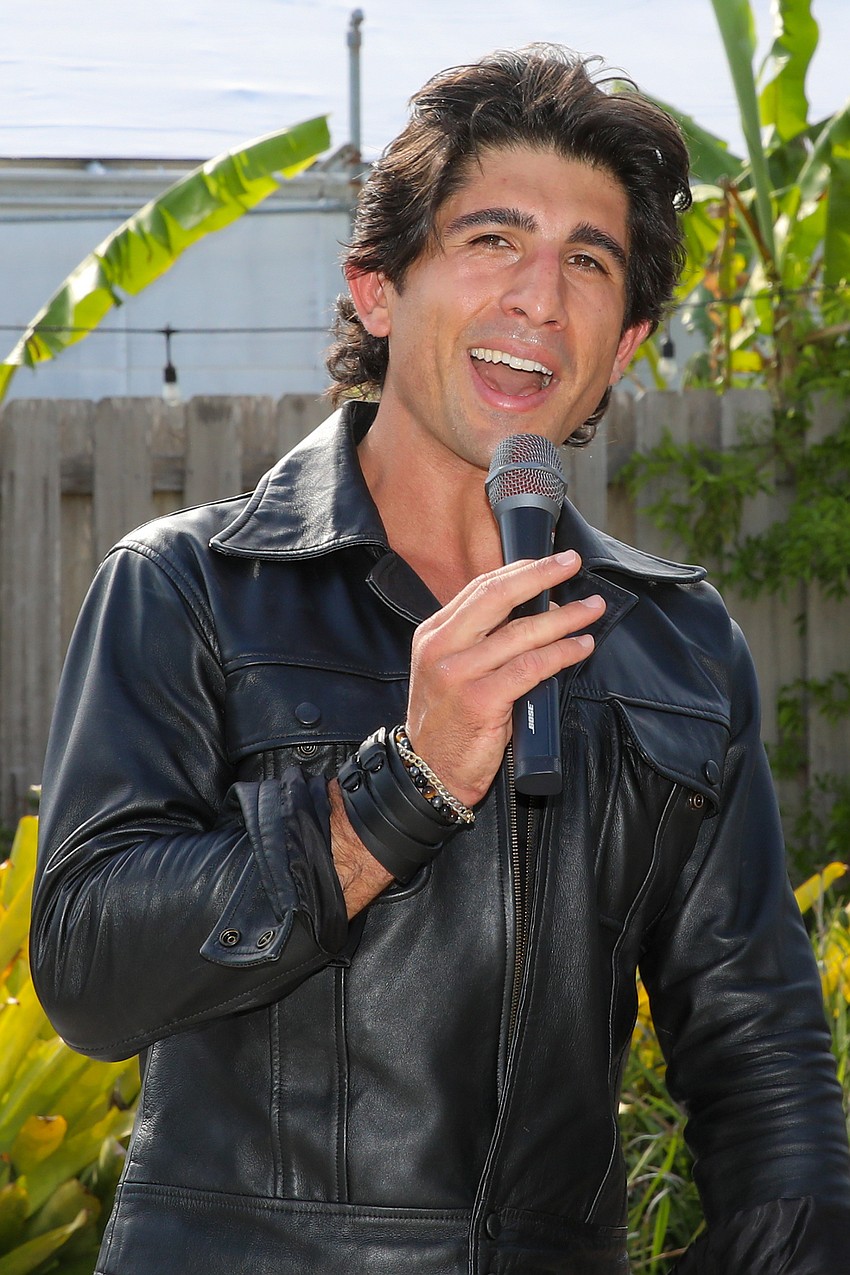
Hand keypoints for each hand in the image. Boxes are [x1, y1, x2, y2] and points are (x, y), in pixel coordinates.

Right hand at [405, 550, 603, 806]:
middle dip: (540, 575)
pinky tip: (581, 647)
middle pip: (497, 597)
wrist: (428, 775)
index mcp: (433, 635)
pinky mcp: (480, 701)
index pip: (479, 589)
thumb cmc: (448, 724)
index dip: (519, 571)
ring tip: (591, 609)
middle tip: (572, 564)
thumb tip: (534, 612)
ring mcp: (459, 674)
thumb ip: (477, 643)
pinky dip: (561, 654)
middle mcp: (442, 648)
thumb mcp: (449, 672)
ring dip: (564, 618)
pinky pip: (531, 668)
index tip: (550, 561)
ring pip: (521, 633)